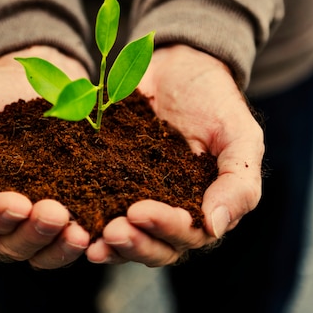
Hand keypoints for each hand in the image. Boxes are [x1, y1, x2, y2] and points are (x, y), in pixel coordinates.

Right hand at [0, 46, 91, 268]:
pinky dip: (81, 240)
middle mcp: (0, 222)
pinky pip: (71, 238)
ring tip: (79, 231)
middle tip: (55, 214)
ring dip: (59, 245)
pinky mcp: (67, 209)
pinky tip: (95, 231)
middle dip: (33, 233)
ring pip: (43, 251)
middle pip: (12, 245)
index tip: (18, 202)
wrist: (24, 80)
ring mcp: (34, 219)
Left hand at [85, 44, 263, 265]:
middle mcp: (171, 211)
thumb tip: (215, 227)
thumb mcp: (240, 135)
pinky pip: (99, 208)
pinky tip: (72, 222)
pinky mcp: (111, 182)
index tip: (139, 211)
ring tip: (89, 239)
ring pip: (127, 237)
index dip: (165, 228)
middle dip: (134, 243)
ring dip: (110, 244)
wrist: (178, 66)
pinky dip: (87, 220)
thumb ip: (238, 183)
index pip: (188, 234)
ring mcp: (139, 198)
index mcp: (204, 207)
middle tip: (112, 231)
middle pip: (155, 246)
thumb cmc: (216, 101)